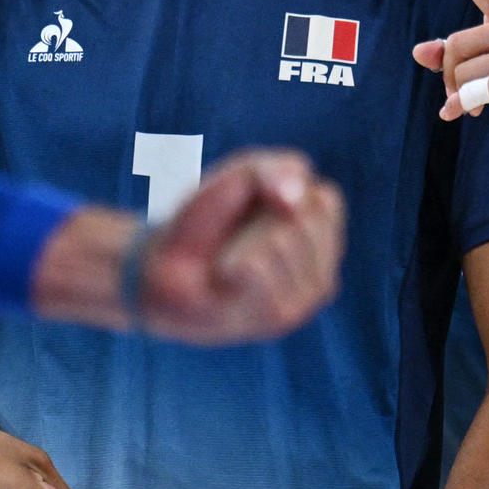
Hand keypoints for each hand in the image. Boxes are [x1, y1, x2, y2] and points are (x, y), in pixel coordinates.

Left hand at [137, 151, 345, 344]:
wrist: (162, 264)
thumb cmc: (207, 218)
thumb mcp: (243, 174)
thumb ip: (277, 169)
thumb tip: (295, 200)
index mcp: (322, 238)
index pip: (325, 201)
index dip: (278, 192)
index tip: (252, 207)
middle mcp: (322, 271)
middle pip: (305, 220)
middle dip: (259, 217)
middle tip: (235, 237)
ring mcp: (304, 301)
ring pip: (282, 243)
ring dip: (242, 241)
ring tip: (229, 258)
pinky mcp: (278, 320)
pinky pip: (259, 268)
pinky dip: (232, 262)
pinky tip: (223, 276)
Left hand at [414, 0, 488, 153]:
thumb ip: (454, 55)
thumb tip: (418, 51)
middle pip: (455, 43)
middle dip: (449, 74)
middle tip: (457, 92)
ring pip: (463, 71)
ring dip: (460, 94)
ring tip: (476, 103)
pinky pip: (475, 91)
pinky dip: (466, 106)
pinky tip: (477, 112)